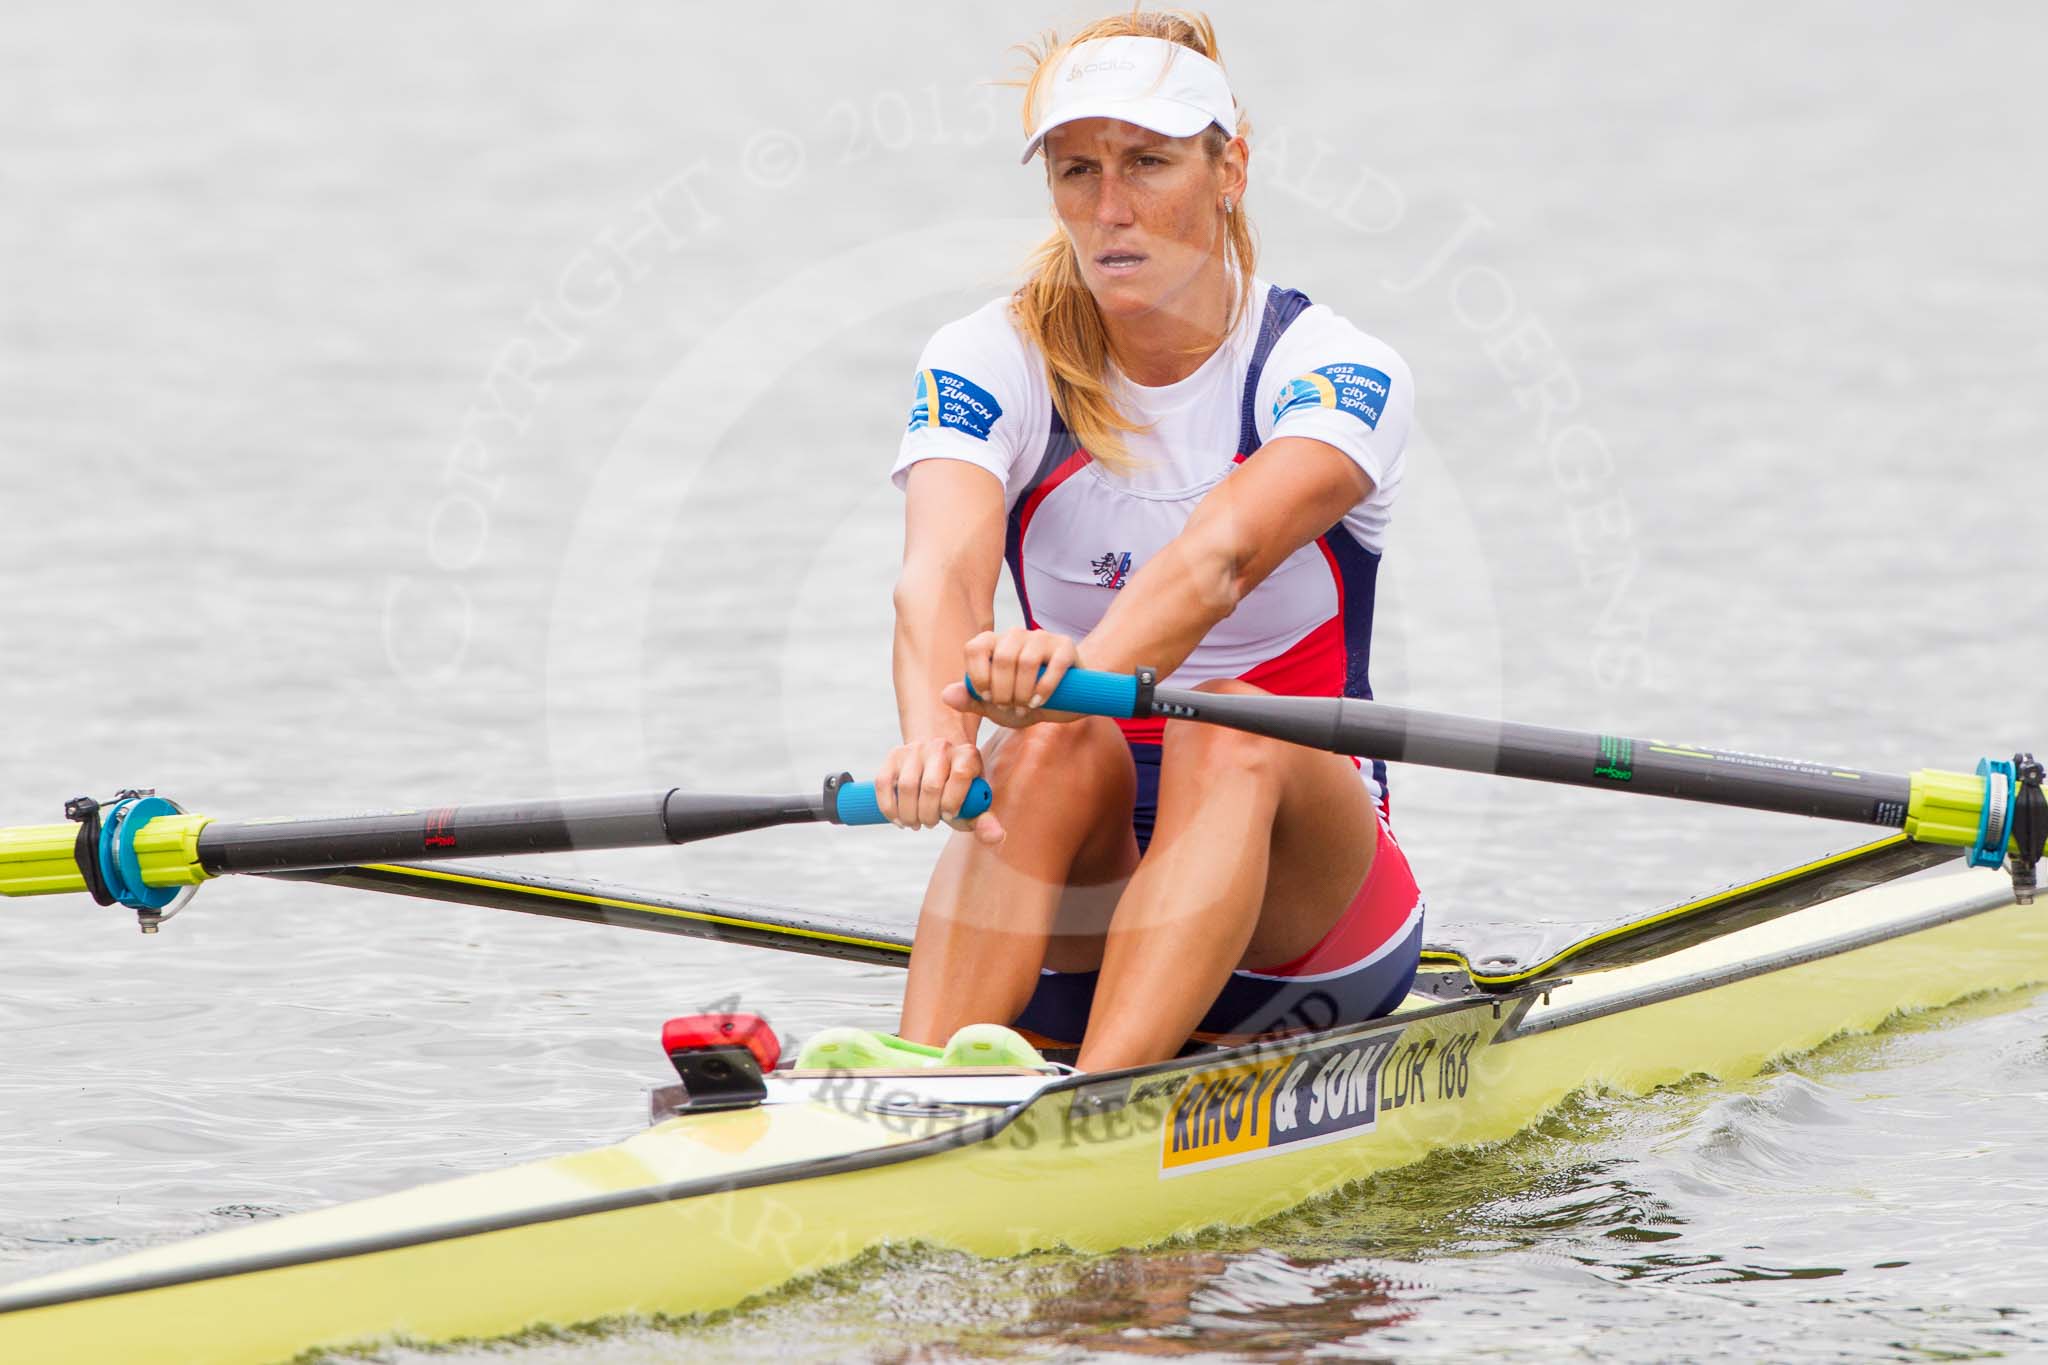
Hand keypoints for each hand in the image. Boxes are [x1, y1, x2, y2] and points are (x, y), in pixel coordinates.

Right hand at [873, 737, 1003, 845]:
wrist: (939, 760)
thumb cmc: (960, 788)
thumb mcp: (975, 802)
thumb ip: (986, 821)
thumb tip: (996, 837)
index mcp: (967, 755)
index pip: (960, 775)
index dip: (953, 801)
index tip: (948, 816)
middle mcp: (941, 747)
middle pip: (931, 785)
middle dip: (929, 814)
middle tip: (930, 823)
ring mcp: (915, 749)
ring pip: (906, 786)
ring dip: (909, 814)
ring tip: (916, 823)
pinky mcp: (894, 755)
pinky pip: (884, 783)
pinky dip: (889, 807)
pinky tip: (899, 819)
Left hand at [942, 628, 1081, 728]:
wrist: (1063, 702)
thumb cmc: (1023, 701)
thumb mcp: (993, 707)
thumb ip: (970, 700)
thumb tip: (946, 695)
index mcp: (993, 642)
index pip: (974, 648)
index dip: (978, 677)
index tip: (988, 699)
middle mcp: (1015, 634)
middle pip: (1002, 658)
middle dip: (1003, 691)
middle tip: (1009, 708)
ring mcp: (1042, 637)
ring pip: (1026, 661)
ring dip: (1023, 692)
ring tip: (1025, 708)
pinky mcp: (1065, 647)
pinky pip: (1054, 664)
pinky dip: (1044, 688)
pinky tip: (1039, 703)